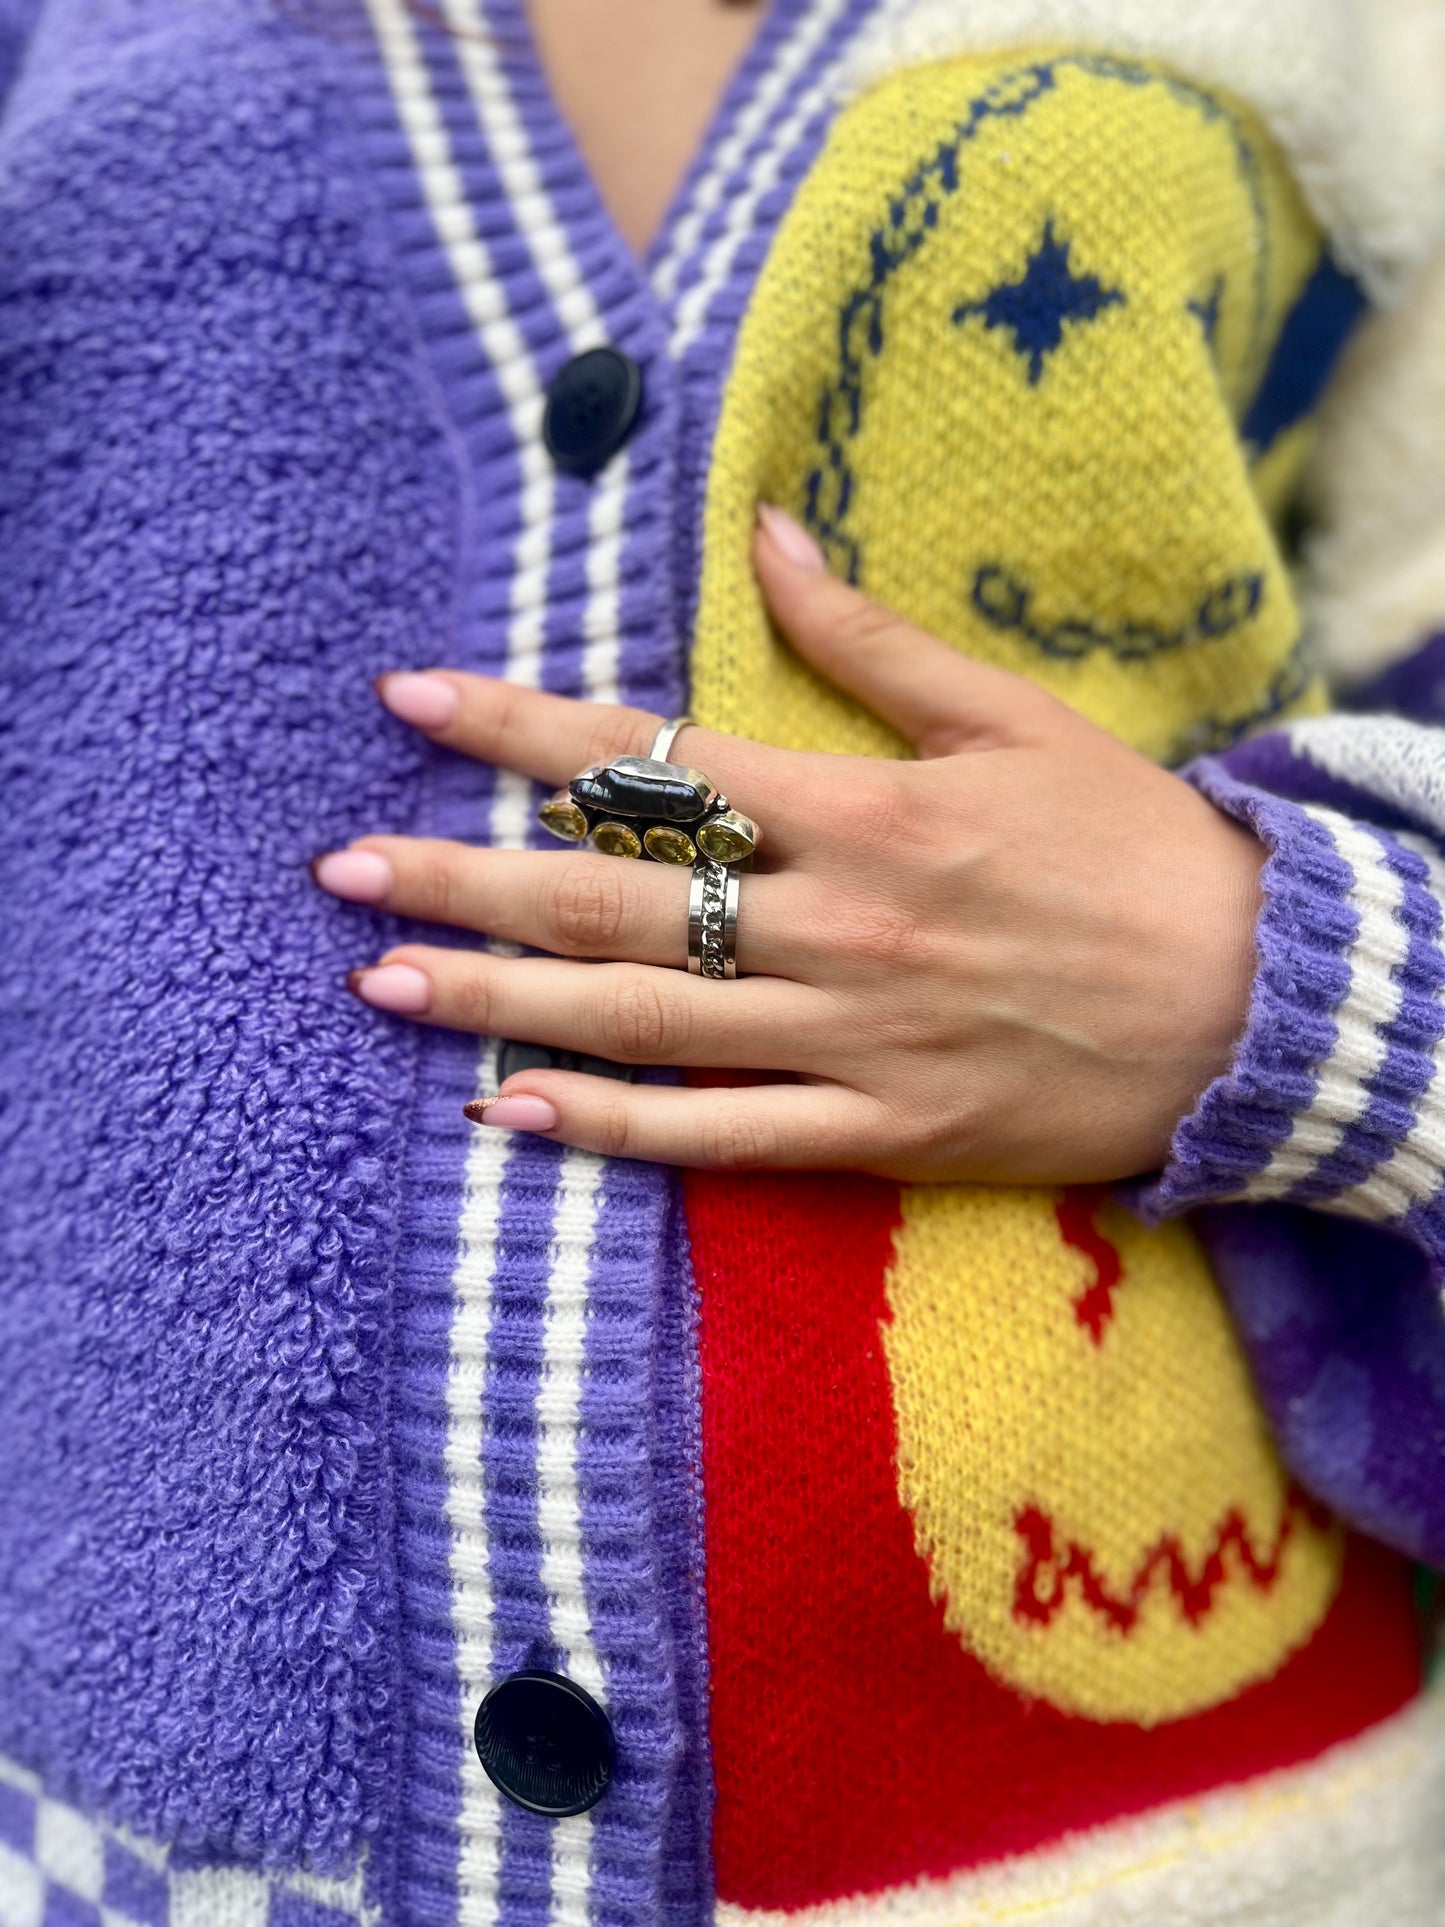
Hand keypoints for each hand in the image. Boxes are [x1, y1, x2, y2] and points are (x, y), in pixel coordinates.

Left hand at [312, 509, 1264, 1182]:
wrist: (1259, 1004)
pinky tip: (511, 1114)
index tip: (410, 703)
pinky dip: (615, 1131)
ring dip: (502, 998)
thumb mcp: (1016, 721)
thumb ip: (875, 640)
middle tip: (340, 869)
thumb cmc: (1135, 849)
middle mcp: (838, 922)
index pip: (656, 757)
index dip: (522, 726)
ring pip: (643, 1018)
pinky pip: (722, 1136)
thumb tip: (765, 535)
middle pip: (615, 894)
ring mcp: (851, 1037)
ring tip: (383, 980)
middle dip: (465, 875)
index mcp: (866, 808)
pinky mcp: (877, 1131)